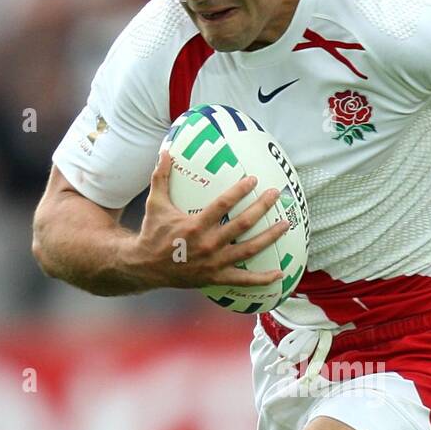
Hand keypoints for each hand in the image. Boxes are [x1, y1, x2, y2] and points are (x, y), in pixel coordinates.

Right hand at [132, 147, 289, 289]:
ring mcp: (214, 263)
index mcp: (195, 225)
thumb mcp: (155, 203)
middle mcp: (208, 244)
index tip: (254, 180)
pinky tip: (280, 273)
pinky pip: (243, 280)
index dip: (240, 191)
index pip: (223, 204)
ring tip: (285, 224)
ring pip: (249, 249)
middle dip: (262, 207)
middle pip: (243, 224)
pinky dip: (262, 279)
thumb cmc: (153, 232)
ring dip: (269, 237)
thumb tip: (166, 150)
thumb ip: (161, 176)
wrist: (145, 267)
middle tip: (275, 195)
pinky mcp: (216, 278)